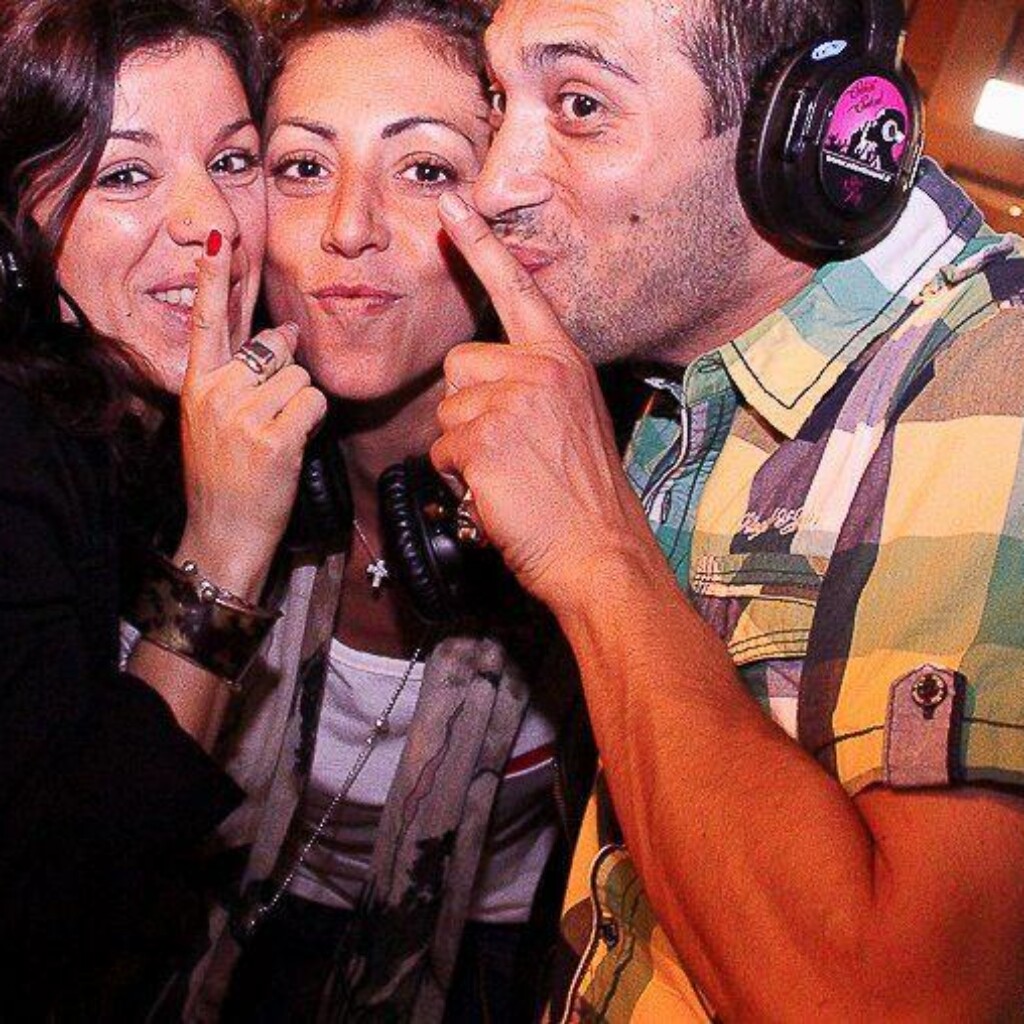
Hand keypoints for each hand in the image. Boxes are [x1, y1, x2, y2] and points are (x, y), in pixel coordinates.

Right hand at [177, 229, 326, 599]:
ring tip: (276, 437)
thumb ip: (242, 374)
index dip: (215, 279)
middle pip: (275, 348)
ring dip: (302, 405)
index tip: (219, 238)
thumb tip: (287, 331)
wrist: (222, 531)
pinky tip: (292, 446)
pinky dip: (313, 422)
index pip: (208, 321)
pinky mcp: (273, 437)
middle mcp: (216, 392)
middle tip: (268, 417)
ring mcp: (243, 414)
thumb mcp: (214, 420)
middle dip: (286, 375)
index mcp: (197, 384)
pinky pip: (314, 403)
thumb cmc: (224, 476)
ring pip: (300, 377)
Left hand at [431, 194, 655, 607]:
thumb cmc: (582, 496)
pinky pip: (441, 450)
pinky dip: (459, 478)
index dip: (480, 247)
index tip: (450, 204)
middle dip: (468, 407)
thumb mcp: (574, 420)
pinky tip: (496, 492)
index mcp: (562, 361)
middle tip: (506, 449)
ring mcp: (512, 402)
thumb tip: (482, 382)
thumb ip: (535, 386)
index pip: (516, 291)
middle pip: (459, 364)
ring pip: (446, 411)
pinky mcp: (484, 439)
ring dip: (464, 449)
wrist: (600, 551)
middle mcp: (540, 370)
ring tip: (507, 475)